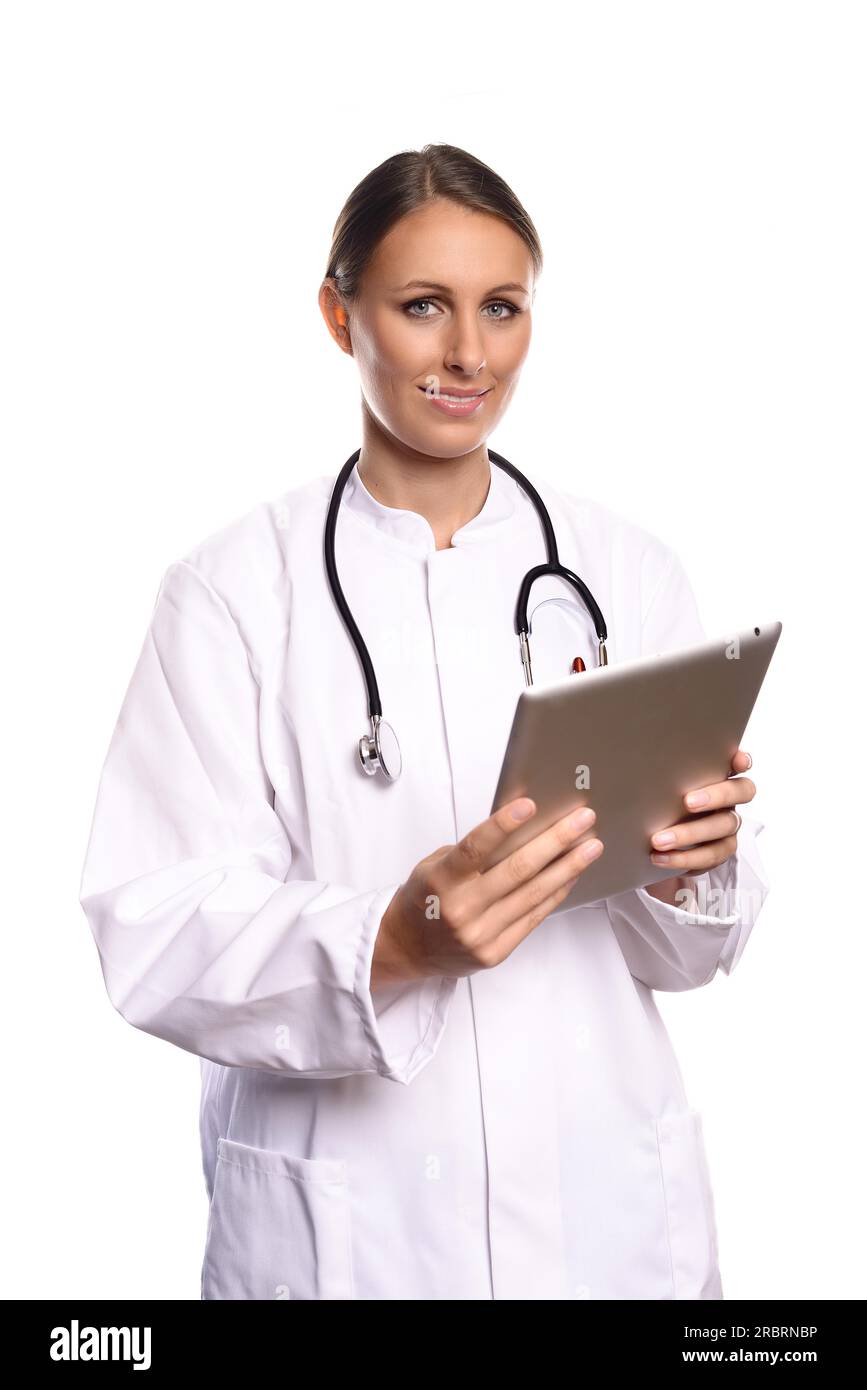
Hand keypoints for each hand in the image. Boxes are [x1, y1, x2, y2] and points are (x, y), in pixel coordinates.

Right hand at [371, 798, 604, 986]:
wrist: (405, 949)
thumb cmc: (423, 899)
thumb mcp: (434, 867)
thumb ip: (472, 854)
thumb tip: (520, 830)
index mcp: (442, 881)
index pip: (475, 848)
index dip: (503, 825)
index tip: (530, 804)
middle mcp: (462, 909)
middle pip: (517, 870)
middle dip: (556, 841)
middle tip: (583, 820)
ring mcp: (480, 934)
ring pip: (533, 894)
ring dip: (567, 867)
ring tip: (591, 847)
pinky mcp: (495, 952)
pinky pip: (533, 918)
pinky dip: (555, 894)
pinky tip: (571, 875)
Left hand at [644, 748, 754, 904]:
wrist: (649, 841)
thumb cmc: (655, 802)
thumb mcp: (653, 785)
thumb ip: (656, 772)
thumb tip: (633, 759)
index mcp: (717, 776)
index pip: (739, 763)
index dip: (742, 760)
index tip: (737, 761)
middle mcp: (728, 799)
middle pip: (741, 792)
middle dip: (716, 796)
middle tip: (687, 802)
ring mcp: (726, 826)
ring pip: (723, 827)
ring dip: (690, 834)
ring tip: (659, 840)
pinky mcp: (718, 851)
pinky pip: (709, 857)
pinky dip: (684, 858)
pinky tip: (659, 857)